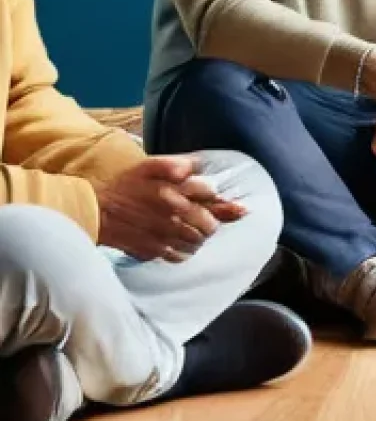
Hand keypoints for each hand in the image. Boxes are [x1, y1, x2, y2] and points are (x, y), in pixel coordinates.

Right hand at [94, 157, 246, 262]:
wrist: (94, 210)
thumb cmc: (124, 185)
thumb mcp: (148, 165)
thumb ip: (175, 164)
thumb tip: (198, 166)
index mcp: (173, 191)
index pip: (210, 197)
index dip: (225, 203)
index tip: (236, 208)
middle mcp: (171, 214)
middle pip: (208, 225)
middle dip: (213, 223)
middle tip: (209, 222)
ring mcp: (162, 234)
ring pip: (196, 242)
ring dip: (200, 238)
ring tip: (196, 233)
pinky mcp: (152, 250)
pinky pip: (179, 256)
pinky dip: (185, 252)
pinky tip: (182, 245)